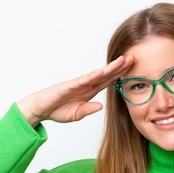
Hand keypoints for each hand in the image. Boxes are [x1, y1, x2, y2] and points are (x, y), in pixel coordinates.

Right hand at [17, 55, 133, 126]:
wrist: (39, 109)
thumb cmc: (56, 110)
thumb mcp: (76, 114)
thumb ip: (88, 110)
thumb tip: (101, 107)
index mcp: (89, 92)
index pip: (108, 82)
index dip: (120, 76)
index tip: (133, 70)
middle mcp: (85, 85)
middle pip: (106, 75)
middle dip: (120, 67)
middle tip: (134, 58)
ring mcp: (78, 84)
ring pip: (98, 74)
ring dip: (110, 67)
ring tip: (123, 60)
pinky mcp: (69, 86)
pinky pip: (83, 80)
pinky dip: (93, 75)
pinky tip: (103, 71)